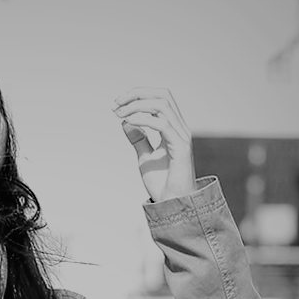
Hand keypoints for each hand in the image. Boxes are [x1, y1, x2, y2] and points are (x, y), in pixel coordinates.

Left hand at [113, 87, 194, 202]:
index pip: (159, 98)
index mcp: (173, 128)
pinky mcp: (181, 147)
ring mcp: (182, 136)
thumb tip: (125, 122)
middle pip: (163, 94)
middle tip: (116, 104)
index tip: (116, 105)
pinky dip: (144, 119)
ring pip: (162, 105)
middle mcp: (180, 128)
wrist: (173, 204)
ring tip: (119, 114)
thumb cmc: (162, 183)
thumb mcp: (145, 158)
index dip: (138, 95)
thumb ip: (138, 139)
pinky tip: (129, 122)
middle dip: (137, 93)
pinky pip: (162, 124)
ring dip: (137, 105)